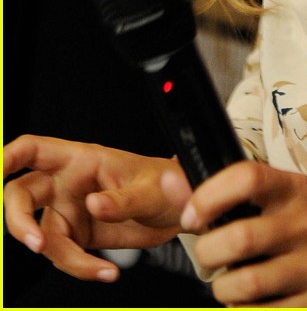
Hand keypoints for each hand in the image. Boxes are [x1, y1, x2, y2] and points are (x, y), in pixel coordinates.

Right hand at [3, 133, 188, 282]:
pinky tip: (105, 271)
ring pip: (42, 235)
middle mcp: (67, 183)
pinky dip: (81, 268)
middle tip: (37, 243)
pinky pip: (62, 255)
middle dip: (19, 221)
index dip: (9, 157)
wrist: (175, 212)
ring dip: (65, 258)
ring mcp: (68, 210)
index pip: (34, 150)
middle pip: (21, 195)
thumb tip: (92, 205)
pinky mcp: (76, 235)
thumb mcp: (152, 190)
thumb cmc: (164, 185)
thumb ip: (122, 199)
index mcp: (81, 159)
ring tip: (101, 269)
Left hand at [177, 161, 306, 306]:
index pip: (248, 177)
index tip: (192, 216)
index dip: (209, 196)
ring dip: (223, 289)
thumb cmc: (305, 227)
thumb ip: (220, 195)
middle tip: (210, 255)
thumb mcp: (274, 201)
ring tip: (229, 281)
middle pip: (239, 239)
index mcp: (295, 190)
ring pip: (245, 286)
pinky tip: (251, 301)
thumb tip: (169, 182)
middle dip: (208, 254)